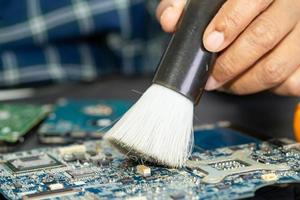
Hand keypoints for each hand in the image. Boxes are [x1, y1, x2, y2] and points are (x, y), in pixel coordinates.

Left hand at [157, 0, 299, 95]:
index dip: (230, 23)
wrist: (261, 11)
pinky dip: (267, 90)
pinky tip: (248, 81)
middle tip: (210, 76)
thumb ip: (182, 5)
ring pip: (277, 67)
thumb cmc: (227, 8)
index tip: (209, 43)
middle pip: (264, 37)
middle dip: (229, 64)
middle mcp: (291, 7)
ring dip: (243, 83)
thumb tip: (169, 21)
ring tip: (223, 83)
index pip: (252, 0)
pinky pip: (292, 83)